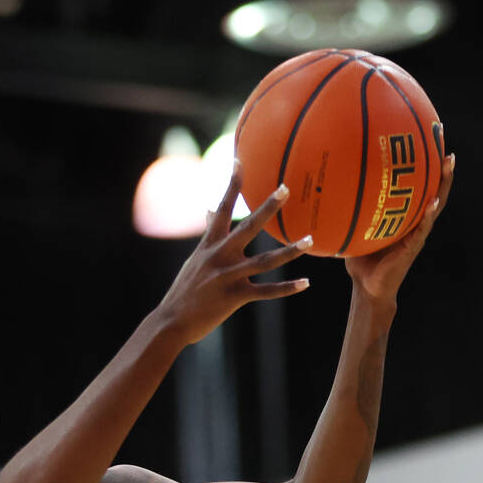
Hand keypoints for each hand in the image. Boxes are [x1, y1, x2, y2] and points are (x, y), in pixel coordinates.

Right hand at [158, 161, 310, 344]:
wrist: (172, 321)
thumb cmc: (185, 290)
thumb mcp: (195, 259)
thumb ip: (208, 234)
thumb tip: (209, 209)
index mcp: (209, 245)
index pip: (221, 208)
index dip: (232, 185)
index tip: (240, 161)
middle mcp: (218, 256)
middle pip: (247, 228)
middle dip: (267, 208)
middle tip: (286, 189)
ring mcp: (227, 277)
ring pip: (264, 261)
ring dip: (289, 250)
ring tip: (311, 239)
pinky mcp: (234, 297)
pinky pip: (265, 292)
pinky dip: (286, 288)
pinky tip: (306, 283)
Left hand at [346, 152, 454, 302]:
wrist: (367, 287)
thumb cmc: (359, 259)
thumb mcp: (352, 230)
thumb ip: (344, 212)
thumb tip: (322, 190)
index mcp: (403, 216)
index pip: (416, 186)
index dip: (423, 165)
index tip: (427, 140)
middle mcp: (414, 220)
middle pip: (433, 187)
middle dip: (440, 166)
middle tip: (444, 141)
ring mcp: (417, 232)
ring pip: (436, 203)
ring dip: (443, 184)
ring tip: (448, 163)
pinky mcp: (413, 246)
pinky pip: (423, 228)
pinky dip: (428, 214)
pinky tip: (433, 202)